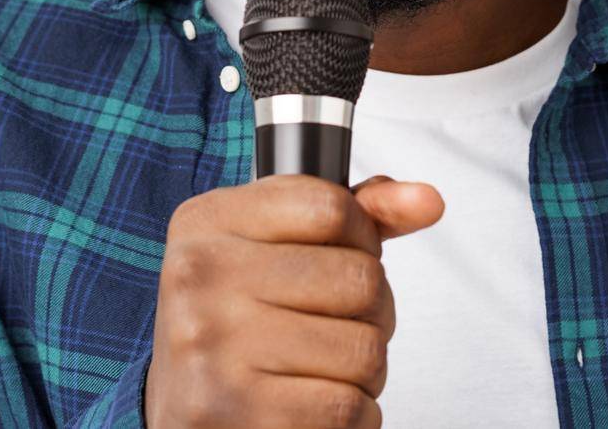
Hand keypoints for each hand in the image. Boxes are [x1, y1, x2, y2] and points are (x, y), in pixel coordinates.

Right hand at [144, 174, 444, 427]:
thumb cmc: (239, 320)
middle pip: (360, 278)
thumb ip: (354, 215)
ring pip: (364, 349)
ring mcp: (211, 345)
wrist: (180, 410)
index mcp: (207, 223)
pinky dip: (355, 414)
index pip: (332, 206)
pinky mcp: (231, 412)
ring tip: (325, 368)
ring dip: (366, 369)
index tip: (345, 256)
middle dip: (372, 310)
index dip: (362, 237)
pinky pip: (348, 408)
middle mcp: (199, 276)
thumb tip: (426, 200)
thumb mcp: (278, 247)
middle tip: (337, 324)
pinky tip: (316, 405)